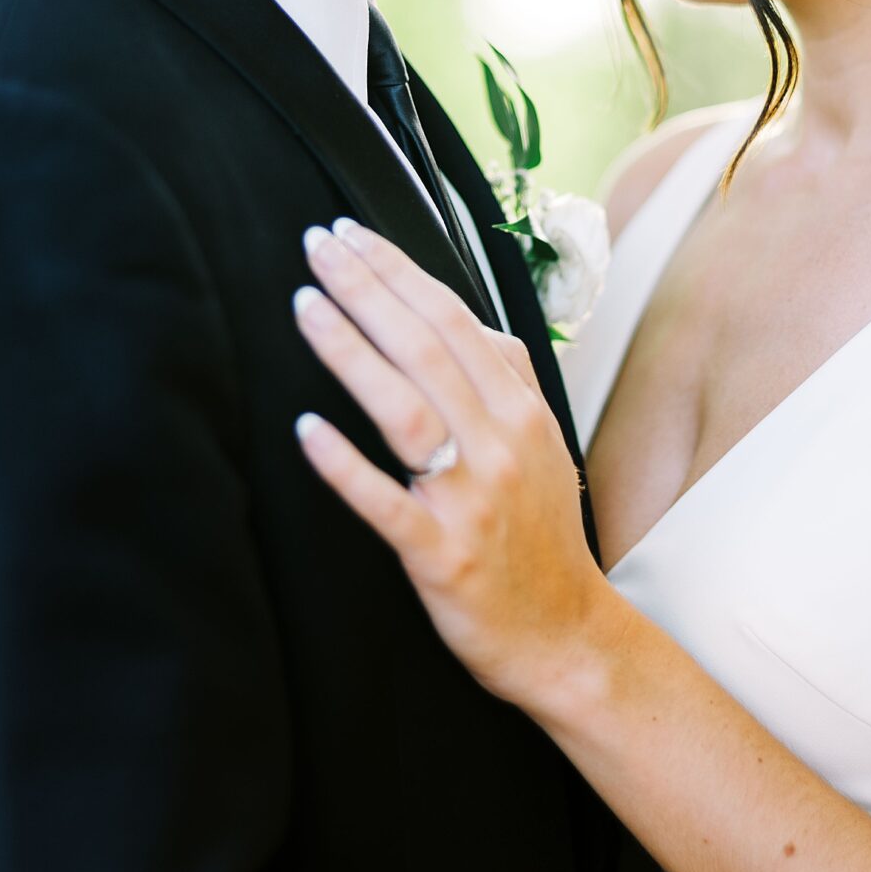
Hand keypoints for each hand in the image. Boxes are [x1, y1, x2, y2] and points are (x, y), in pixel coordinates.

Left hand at [290, 219, 613, 707]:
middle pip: (424, 347)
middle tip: (316, 247)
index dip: (398, 271)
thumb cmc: (544, 540)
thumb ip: (512, 381)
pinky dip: (345, 464)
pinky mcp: (441, 554)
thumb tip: (471, 324)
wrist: (565, 636)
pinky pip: (386, 502)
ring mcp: (470, 499)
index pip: (452, 319)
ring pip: (404, 409)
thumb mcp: (545, 448)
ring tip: (305, 307)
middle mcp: (499, 444)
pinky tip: (306, 428)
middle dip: (365, 288)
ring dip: (350, 351)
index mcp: (521, 411)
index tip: (351, 235)